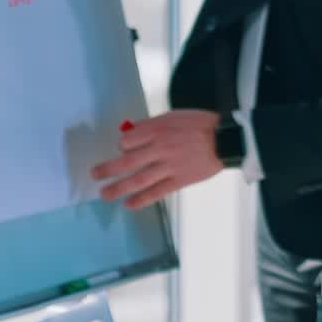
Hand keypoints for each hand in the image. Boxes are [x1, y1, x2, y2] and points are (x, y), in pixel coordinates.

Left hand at [91, 110, 222, 209]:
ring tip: (105, 195)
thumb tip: (130, 134)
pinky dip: (142, 200)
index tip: (123, 150)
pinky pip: (157, 192)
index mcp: (158, 129)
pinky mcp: (179, 180)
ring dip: (119, 188)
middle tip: (95, 175)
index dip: (123, 146)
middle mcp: (160, 148)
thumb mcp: (173, 116)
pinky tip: (129, 205)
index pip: (129, 140)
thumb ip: (151, 125)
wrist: (226, 139)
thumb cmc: (200, 124)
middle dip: (108, 169)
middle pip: (128, 161)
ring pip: (139, 179)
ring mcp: (170, 166)